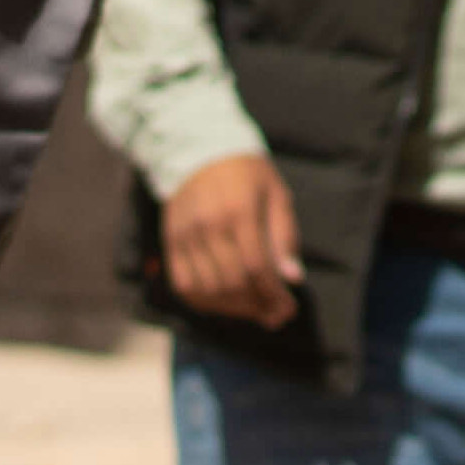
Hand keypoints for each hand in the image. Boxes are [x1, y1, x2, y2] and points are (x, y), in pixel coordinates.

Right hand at [162, 154, 304, 327]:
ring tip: (255, 309)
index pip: (256, 266)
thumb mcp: (276, 196)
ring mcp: (185, 235)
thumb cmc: (248, 176)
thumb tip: (293, 278)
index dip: (273, 294)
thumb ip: (284, 237)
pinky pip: (185, 286)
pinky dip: (207, 302)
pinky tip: (227, 302)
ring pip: (209, 289)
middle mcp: (208, 224)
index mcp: (239, 210)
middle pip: (232, 282)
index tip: (289, 307)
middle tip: (276, 314)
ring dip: (235, 308)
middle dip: (258, 305)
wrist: (200, 151)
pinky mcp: (171, 242)